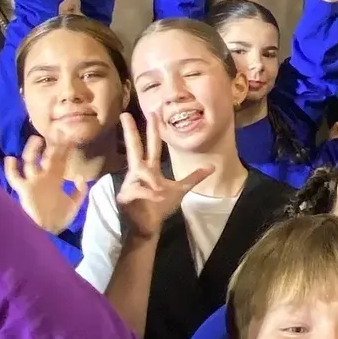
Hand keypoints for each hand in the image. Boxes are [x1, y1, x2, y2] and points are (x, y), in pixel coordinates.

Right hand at [3, 138, 90, 232]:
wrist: (47, 234)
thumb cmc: (58, 219)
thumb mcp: (73, 205)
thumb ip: (79, 191)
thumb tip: (80, 176)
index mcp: (55, 180)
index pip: (61, 161)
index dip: (65, 150)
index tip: (71, 137)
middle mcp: (44, 178)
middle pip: (47, 157)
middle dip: (52, 144)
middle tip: (57, 130)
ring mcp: (33, 183)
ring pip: (30, 162)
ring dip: (32, 151)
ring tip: (37, 139)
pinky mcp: (24, 190)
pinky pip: (14, 178)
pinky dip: (11, 169)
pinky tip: (10, 159)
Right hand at [115, 112, 212, 239]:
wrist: (148, 227)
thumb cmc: (160, 206)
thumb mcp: (180, 189)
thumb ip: (194, 177)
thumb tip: (212, 166)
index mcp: (149, 169)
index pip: (151, 145)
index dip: (152, 129)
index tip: (152, 111)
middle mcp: (138, 172)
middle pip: (134, 148)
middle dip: (131, 132)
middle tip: (126, 114)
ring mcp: (130, 183)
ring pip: (140, 172)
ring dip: (152, 182)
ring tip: (159, 192)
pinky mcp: (125, 196)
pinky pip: (139, 190)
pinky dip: (150, 195)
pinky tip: (154, 200)